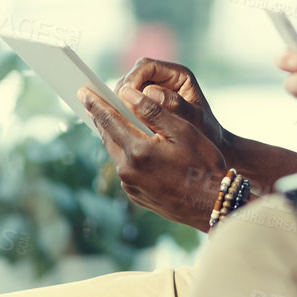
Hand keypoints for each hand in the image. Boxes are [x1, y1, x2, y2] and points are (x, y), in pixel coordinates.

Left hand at [80, 83, 227, 232]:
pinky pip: (125, 168)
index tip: (83, 91)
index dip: (96, 103)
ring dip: (114, 135)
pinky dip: (126, 153)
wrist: (212, 205)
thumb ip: (153, 110)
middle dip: (101, 118)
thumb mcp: (183, 130)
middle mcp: (128, 171)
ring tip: (113, 119)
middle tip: (93, 101)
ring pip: (116, 152)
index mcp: (138, 151)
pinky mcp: (136, 196)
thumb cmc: (203, 164)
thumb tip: (127, 93)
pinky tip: (133, 145)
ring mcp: (130, 186)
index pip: (110, 120)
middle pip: (108, 137)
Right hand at [116, 58, 226, 151]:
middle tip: (114, 111)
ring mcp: (153, 92)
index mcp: (178, 75)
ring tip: (116, 121)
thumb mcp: (195, 119)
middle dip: (121, 93)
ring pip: (126, 92)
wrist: (212, 148)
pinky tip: (119, 127)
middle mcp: (163, 79)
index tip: (123, 96)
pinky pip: (127, 106)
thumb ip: (175, 105)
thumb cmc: (207, 131)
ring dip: (119, 105)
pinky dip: (122, 115)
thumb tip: (150, 92)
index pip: (145, 66)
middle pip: (131, 77)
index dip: (131, 78)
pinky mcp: (146, 107)